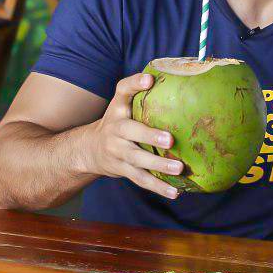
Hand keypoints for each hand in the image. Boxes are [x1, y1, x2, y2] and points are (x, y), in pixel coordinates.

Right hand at [83, 73, 184, 198]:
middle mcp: (115, 129)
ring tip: (179, 168)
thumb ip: (143, 94)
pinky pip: (141, 179)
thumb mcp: (124, 104)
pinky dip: (158, 187)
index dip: (134, 84)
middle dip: (149, 136)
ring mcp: (118, 151)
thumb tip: (183, 81)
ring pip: (138, 160)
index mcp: (118, 108)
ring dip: (159, 165)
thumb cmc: (118, 121)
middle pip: (130, 132)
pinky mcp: (122, 169)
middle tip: (170, 139)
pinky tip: (175, 192)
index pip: (123, 90)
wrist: (89, 149)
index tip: (148, 80)